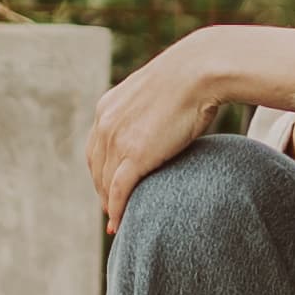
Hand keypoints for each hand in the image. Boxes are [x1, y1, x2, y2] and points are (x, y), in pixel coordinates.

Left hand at [86, 37, 226, 230]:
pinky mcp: (134, 154)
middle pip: (96, 167)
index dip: (101, 170)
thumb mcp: (156, 94)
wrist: (198, 71)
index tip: (108, 186)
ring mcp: (118, 139)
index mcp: (107, 107)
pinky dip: (118, 209)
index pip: (96, 148)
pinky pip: (119, 190)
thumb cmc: (191, 79)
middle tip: (112, 209)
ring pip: (106, 182)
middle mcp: (105, 123)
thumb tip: (164, 119)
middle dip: (102, 190)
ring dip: (110, 204)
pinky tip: (120, 222)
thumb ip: (149, 110)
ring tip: (118, 220)